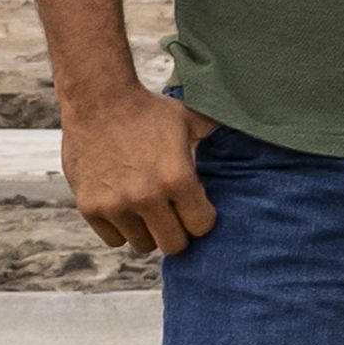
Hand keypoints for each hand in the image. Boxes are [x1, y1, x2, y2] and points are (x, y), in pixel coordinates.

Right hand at [59, 85, 214, 257]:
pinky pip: (114, 239)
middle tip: (174, 215)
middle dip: (179, 231)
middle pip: (173, 245)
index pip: (201, 227)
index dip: (202, 218)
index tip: (197, 207)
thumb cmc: (150, 110)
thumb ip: (217, 140)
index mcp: (177, 179)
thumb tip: (254, 139)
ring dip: (149, 231)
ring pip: (143, 244)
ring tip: (149, 209)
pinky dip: (121, 229)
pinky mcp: (88, 207)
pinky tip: (126, 208)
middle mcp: (146, 197)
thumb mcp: (192, 121)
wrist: (98, 99)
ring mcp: (115, 205)